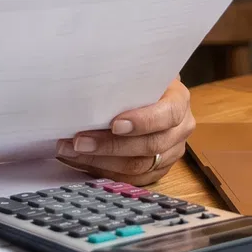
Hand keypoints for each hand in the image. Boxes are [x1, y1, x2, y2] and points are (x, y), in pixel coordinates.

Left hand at [56, 79, 194, 186]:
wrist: (150, 93)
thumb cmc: (139, 80)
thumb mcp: (137, 73)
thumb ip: (123, 79)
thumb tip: (88, 83)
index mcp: (179, 101)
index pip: (167, 115)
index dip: (142, 122)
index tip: (114, 124)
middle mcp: (180, 129)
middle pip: (149, 146)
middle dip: (109, 146)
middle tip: (78, 142)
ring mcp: (171, 152)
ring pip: (138, 167)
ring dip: (100, 161)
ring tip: (71, 152)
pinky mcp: (158, 169)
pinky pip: (132, 179)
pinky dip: (104, 172)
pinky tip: (82, 162)